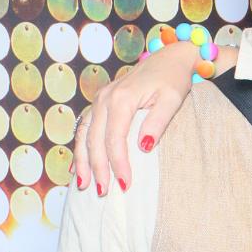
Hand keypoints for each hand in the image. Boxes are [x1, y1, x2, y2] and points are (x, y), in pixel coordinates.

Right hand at [73, 44, 237, 195]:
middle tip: (102, 193)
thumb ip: (158, 123)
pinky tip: (78, 167)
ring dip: (82, 161)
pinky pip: (84, 127)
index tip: (124, 184)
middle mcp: (105, 98)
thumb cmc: (173, 79)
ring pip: (84, 134)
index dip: (117, 164)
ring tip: (84, 185)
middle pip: (95, 139)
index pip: (114, 139)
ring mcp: (100, 99)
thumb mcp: (172, 100)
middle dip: (97, 168)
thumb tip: (143, 147)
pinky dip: (80, 147)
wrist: (169, 58)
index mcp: (122, 98)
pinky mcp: (100, 102)